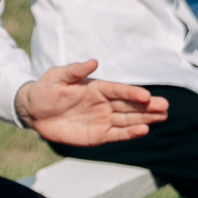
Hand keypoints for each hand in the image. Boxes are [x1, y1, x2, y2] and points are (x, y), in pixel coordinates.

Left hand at [15, 61, 169, 145]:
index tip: (145, 96)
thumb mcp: (57, 77)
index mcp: (97, 88)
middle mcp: (103, 103)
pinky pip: (117, 134)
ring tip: (161, 117)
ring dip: (144, 119)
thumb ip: (74, 70)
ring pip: (127, 119)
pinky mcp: (98, 135)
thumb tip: (94, 62)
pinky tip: (143, 131)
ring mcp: (102, 119)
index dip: (132, 93)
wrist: (33, 111)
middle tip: (165, 107)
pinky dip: (130, 133)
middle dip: (147, 106)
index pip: (118, 90)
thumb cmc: (45, 90)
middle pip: (129, 105)